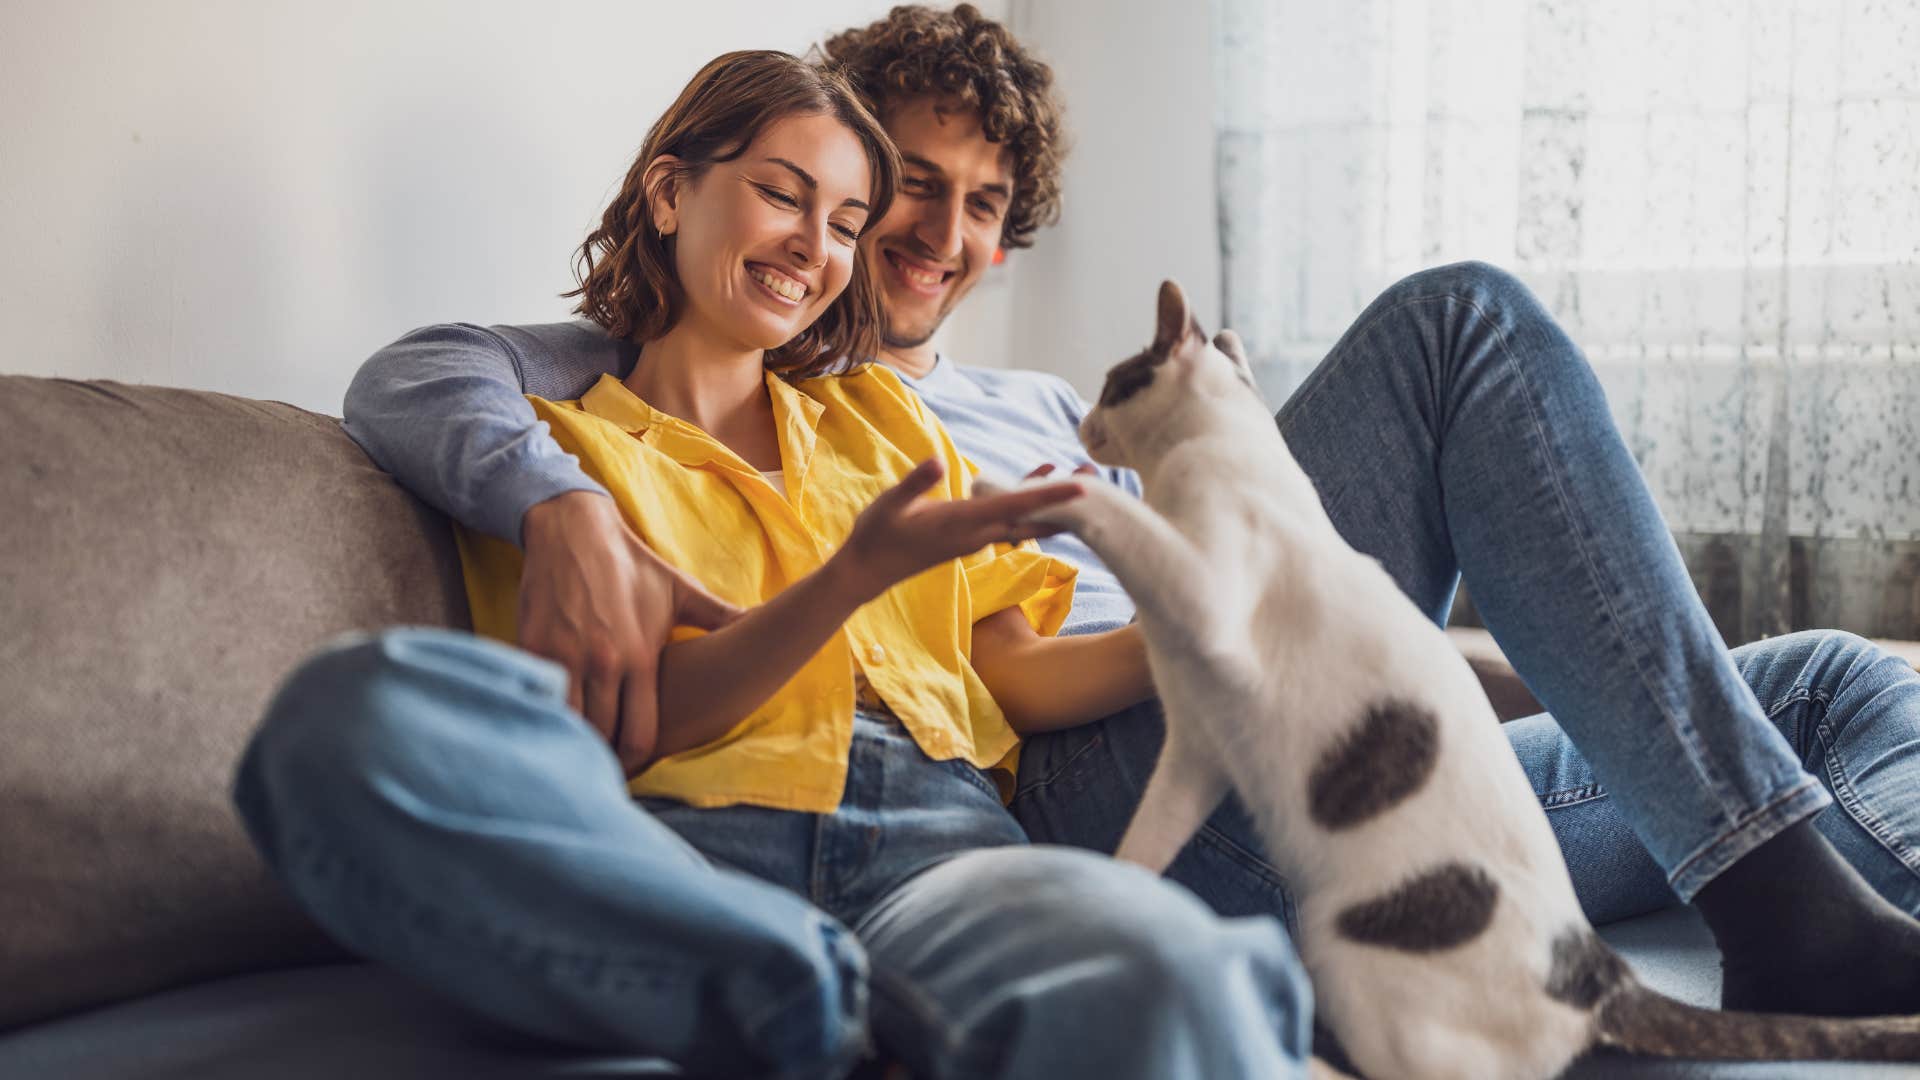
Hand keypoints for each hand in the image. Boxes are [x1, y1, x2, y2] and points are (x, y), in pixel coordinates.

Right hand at [518, 491, 740, 773]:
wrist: (573, 529)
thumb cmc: (631, 565)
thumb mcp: (681, 591)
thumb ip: (721, 618)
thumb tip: (766, 624)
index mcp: (640, 657)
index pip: (639, 735)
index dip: (637, 761)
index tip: (633, 768)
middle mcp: (601, 662)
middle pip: (600, 738)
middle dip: (602, 758)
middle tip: (601, 770)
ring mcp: (561, 656)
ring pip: (566, 724)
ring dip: (571, 739)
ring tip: (575, 751)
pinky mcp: (529, 646)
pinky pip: (534, 698)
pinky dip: (542, 714)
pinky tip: (548, 722)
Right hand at [833, 458, 1083, 602]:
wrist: (869, 570)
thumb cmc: (876, 534)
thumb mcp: (889, 504)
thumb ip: (915, 483)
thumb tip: (936, 461)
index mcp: (962, 522)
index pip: (1015, 507)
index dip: (1049, 496)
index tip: (1082, 489)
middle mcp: (977, 533)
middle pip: (1033, 518)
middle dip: (1066, 502)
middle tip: (1100, 479)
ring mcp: (976, 537)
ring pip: (1026, 521)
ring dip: (1054, 503)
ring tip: (1084, 479)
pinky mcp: (972, 536)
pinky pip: (1011, 519)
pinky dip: (1030, 502)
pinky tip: (1042, 480)